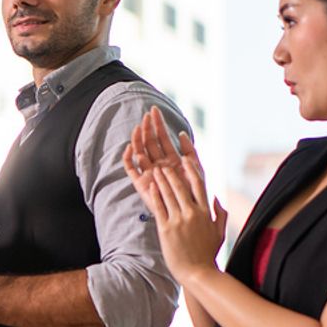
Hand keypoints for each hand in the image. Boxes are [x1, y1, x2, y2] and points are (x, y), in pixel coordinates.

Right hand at [122, 106, 198, 223]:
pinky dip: (128, 158)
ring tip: (139, 127)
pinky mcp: (140, 183)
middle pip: (149, 142)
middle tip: (146, 115)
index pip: (162, 138)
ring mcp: (148, 173)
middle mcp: (158, 164)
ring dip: (138, 139)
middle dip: (148, 128)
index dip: (158, 125)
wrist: (188, 216)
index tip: (154, 111)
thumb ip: (191, 152)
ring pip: (139, 151)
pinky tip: (131, 147)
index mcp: (171, 160)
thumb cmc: (195, 195)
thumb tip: (181, 134)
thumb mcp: (197, 170)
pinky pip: (130, 168)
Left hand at [146, 162, 227, 283]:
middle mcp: (192, 214)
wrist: (197, 273)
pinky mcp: (166, 229)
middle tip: (164, 164)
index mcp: (206, 212)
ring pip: (168, 195)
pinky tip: (150, 187)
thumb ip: (220, 213)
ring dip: (161, 181)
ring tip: (155, 171)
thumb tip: (216, 198)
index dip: (191, 170)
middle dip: (171, 173)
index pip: (199, 185)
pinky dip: (154, 196)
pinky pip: (159, 208)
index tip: (185, 160)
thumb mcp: (219, 232)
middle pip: (180, 187)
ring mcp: (178, 221)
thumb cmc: (208, 254)